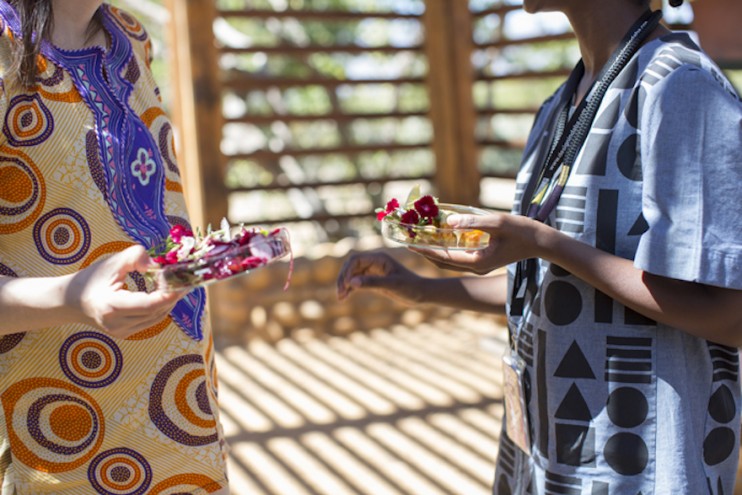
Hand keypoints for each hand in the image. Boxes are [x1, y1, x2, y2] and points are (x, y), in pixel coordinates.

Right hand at [67, 245, 183, 338]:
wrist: (71, 301)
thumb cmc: (91, 278)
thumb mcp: (112, 262)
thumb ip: (135, 256)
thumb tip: (158, 264)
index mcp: (110, 307)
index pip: (148, 305)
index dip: (168, 294)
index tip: (182, 281)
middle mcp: (116, 324)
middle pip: (155, 312)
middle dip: (172, 295)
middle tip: (184, 279)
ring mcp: (121, 332)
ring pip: (156, 318)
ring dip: (168, 301)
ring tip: (174, 284)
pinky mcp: (125, 334)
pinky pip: (150, 321)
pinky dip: (159, 307)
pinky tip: (162, 294)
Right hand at [336, 251, 423, 303]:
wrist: (422, 293)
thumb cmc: (410, 286)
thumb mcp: (392, 285)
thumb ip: (372, 283)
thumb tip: (351, 283)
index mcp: (379, 258)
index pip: (356, 260)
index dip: (347, 271)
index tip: (346, 285)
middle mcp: (374, 262)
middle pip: (351, 266)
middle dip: (343, 278)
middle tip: (340, 293)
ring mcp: (373, 271)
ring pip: (352, 275)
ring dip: (345, 284)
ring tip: (340, 298)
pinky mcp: (374, 280)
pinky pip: (357, 282)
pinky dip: (350, 289)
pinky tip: (345, 297)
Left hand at [411, 212, 542, 274]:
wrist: (542, 241)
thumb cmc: (522, 231)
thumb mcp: (497, 223)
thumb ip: (472, 222)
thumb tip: (449, 221)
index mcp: (478, 262)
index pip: (444, 258)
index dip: (426, 250)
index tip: (410, 243)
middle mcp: (476, 267)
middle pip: (444, 261)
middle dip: (427, 251)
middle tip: (410, 240)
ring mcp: (480, 264)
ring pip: (451, 259)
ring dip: (436, 249)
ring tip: (421, 238)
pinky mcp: (484, 259)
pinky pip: (461, 255)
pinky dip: (449, 247)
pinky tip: (442, 235)